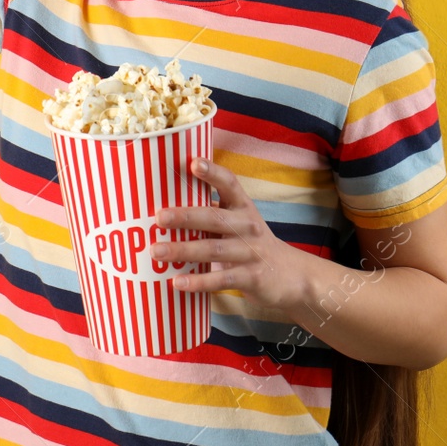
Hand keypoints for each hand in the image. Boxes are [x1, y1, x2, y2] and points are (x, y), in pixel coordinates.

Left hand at [151, 157, 314, 313]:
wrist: (290, 275)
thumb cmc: (249, 243)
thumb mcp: (238, 221)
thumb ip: (210, 212)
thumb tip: (162, 204)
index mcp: (242, 206)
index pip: (230, 183)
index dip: (213, 172)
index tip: (193, 163)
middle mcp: (248, 226)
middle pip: (214, 218)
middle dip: (185, 217)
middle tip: (159, 217)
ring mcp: (250, 252)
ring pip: (213, 250)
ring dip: (183, 250)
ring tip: (156, 252)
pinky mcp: (251, 278)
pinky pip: (221, 279)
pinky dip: (198, 281)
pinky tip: (177, 282)